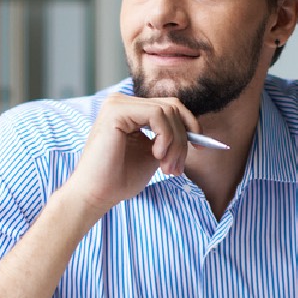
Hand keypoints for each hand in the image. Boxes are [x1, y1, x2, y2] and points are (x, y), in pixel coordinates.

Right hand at [60, 94, 200, 214]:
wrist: (96, 195)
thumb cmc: (120, 179)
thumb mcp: (154, 154)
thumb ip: (169, 139)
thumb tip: (196, 131)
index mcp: (130, 110)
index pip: (170, 107)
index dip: (190, 125)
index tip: (201, 148)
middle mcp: (122, 101)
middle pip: (172, 107)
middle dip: (183, 139)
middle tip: (177, 168)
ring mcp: (117, 103)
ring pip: (167, 111)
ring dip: (175, 143)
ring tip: (167, 167)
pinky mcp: (116, 111)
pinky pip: (157, 114)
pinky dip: (165, 137)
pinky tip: (156, 155)